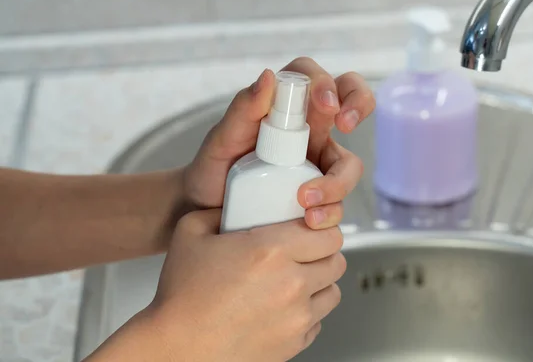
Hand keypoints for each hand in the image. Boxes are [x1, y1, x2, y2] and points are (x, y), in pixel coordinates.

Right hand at [141, 209, 345, 361]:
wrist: (175, 349)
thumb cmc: (181, 298)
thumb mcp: (190, 234)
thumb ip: (217, 211)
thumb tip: (234, 206)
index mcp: (271, 251)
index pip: (327, 232)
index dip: (321, 228)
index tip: (311, 229)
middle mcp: (291, 284)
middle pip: (336, 260)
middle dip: (323, 253)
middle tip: (304, 252)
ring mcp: (296, 317)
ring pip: (333, 292)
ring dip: (319, 283)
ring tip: (296, 279)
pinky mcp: (294, 343)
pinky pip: (318, 321)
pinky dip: (308, 312)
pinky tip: (285, 306)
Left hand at [184, 57, 374, 229]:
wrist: (204, 212)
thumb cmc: (213, 169)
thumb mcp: (221, 139)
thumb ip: (243, 109)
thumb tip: (268, 76)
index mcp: (287, 110)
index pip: (316, 80)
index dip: (328, 84)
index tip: (324, 105)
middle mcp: (310, 133)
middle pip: (352, 105)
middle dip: (359, 106)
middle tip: (345, 126)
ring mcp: (318, 166)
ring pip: (349, 164)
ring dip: (337, 182)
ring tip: (306, 202)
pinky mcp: (320, 199)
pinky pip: (338, 203)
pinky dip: (329, 212)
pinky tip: (309, 221)